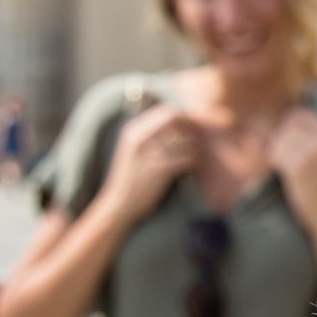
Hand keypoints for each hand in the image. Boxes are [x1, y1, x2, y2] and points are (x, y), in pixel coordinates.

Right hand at [96, 105, 197, 222]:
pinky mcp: (159, 169)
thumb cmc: (131, 178)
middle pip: (175, 119)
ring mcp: (149, 153)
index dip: (183, 118)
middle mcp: (140, 138)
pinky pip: (187, 158)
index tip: (190, 127)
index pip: (165, 112)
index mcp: (133, 131)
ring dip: (194, 147)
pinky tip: (191, 167)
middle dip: (189, 126)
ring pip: (185, 139)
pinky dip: (193, 162)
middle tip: (197, 138)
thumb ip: (148, 134)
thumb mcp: (132, 150)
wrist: (120, 204)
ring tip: (195, 154)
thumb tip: (176, 121)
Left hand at [269, 107, 316, 232]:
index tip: (283, 134)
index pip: (305, 114)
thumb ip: (311, 143)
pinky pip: (277, 154)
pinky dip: (273, 160)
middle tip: (277, 152)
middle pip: (290, 125)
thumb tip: (283, 126)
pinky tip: (277, 170)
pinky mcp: (298, 167)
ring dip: (274, 149)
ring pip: (281, 139)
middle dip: (279, 136)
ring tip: (277, 162)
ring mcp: (310, 155)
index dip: (290, 120)